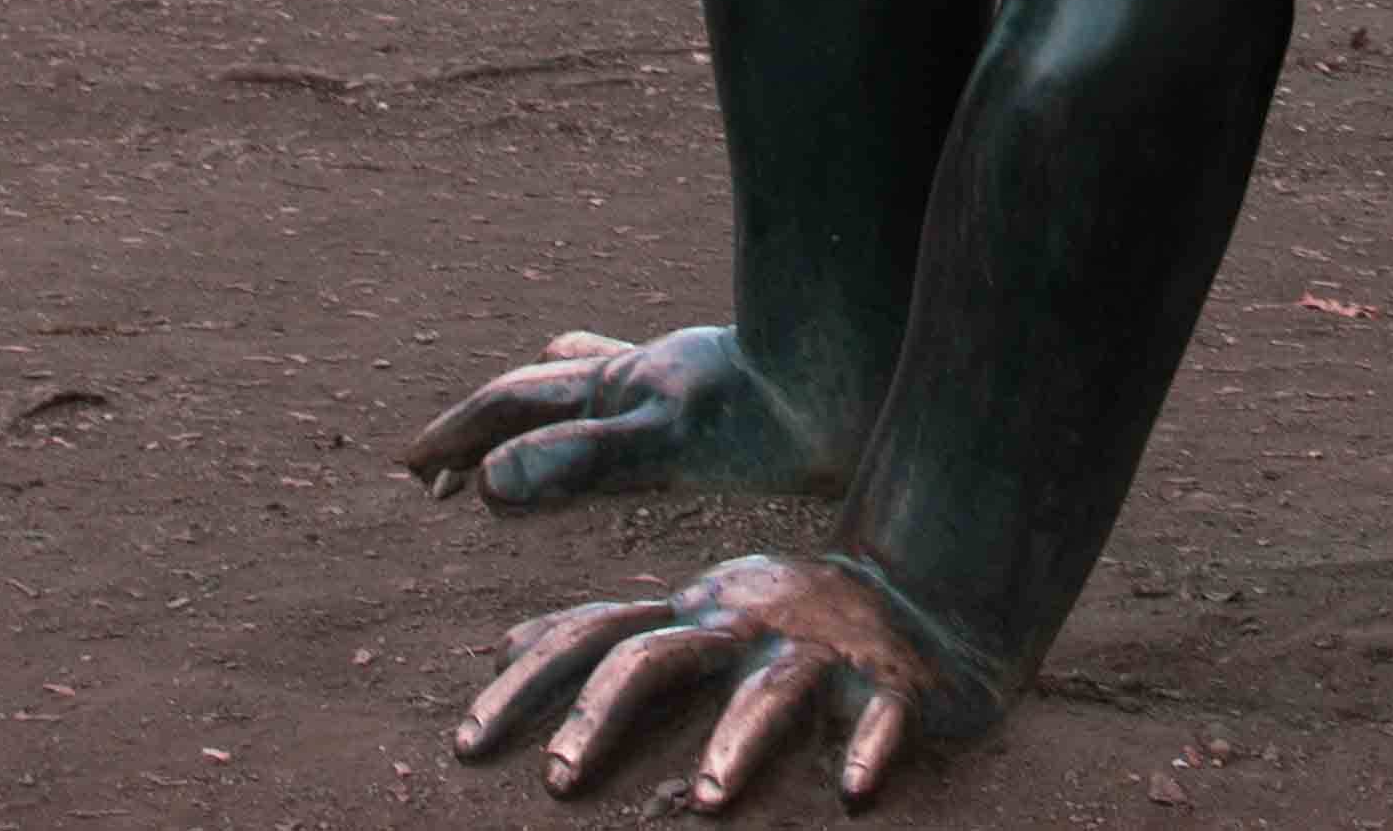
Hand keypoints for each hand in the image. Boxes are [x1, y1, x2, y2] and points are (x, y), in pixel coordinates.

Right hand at [400, 321, 838, 511]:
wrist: (873, 367)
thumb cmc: (783, 414)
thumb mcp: (670, 447)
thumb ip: (582, 465)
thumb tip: (489, 485)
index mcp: (619, 391)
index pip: (511, 408)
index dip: (455, 438)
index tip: (408, 470)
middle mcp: (644, 373)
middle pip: (540, 392)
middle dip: (486, 426)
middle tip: (443, 465)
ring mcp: (686, 373)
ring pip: (596, 381)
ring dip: (549, 403)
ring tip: (530, 404)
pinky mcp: (731, 383)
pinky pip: (653, 387)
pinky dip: (621, 398)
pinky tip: (646, 397)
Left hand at [450, 549, 966, 808]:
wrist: (929, 592)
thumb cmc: (790, 619)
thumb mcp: (694, 613)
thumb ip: (605, 632)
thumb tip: (503, 644)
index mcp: (692, 615)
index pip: (591, 637)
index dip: (525, 684)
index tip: (464, 744)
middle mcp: (744, 625)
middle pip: (659, 654)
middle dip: (602, 712)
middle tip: (555, 779)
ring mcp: (819, 650)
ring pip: (772, 688)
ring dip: (740, 739)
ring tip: (710, 800)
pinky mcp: (892, 683)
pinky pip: (883, 716)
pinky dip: (871, 750)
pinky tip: (854, 793)